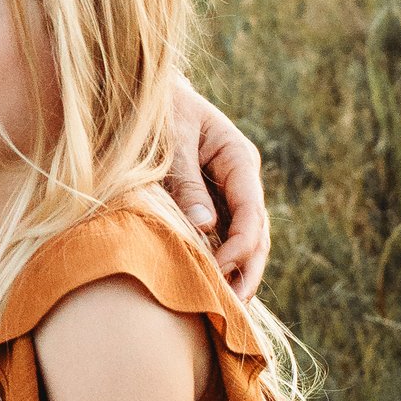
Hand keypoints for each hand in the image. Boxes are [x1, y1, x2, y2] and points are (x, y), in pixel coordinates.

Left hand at [165, 78, 268, 298]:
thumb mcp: (170, 140)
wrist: (144, 94)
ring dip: (238, 271)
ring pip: (243, 239)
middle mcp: (239, 179)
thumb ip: (186, 182)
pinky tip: (211, 286)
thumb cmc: (159, 110)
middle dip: (248, 269)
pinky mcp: (209, 203)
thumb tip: (204, 227)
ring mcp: (227, 193)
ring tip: (227, 306)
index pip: (251, 211)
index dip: (241, 245)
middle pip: (256, 232)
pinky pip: (221, 236)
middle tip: (234, 304)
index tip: (221, 268)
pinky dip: (220, 260)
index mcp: (238, 158)